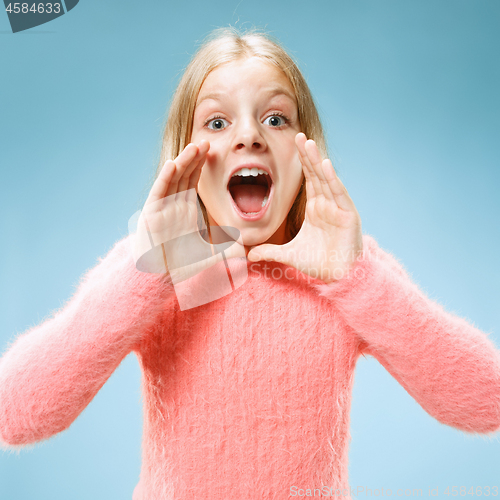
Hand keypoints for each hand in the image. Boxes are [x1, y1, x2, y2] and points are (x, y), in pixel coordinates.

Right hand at [130, 141, 244, 282]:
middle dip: (194, 158)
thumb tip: (246, 251)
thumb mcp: (210, 256)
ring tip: (194, 146)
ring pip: (172, 179)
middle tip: (206, 141)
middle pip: (184, 175)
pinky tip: (171, 164)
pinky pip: (158, 193)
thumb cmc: (180, 267)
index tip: (211, 150)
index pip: (193, 181)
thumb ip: (227, 252)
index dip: (200, 165)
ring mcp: (162, 209)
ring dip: (182, 162)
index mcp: (185, 210)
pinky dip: (164, 178)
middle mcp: (173, 206)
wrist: (159, 279)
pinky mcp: (151, 215)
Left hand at [247, 133, 362, 282]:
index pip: (308, 180)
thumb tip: (248, 255)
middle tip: (298, 135)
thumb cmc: (318, 264)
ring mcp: (338, 208)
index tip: (293, 144)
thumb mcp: (289, 255)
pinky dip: (332, 179)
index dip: (301, 162)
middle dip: (307, 155)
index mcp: (315, 208)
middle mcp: (327, 204)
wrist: (339, 277)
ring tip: (308, 143)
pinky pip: (339, 194)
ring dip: (317, 161)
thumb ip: (270, 251)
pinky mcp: (348, 215)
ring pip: (326, 180)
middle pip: (316, 174)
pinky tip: (325, 164)